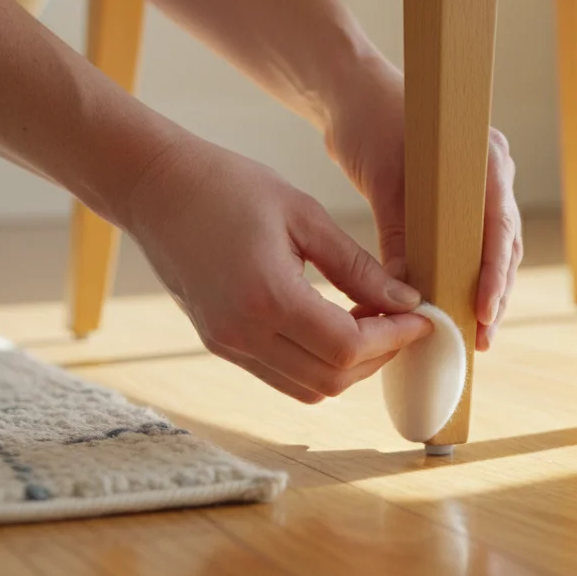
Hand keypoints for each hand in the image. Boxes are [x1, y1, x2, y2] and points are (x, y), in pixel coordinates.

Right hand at [121, 135, 432, 402]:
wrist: (155, 190)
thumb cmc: (228, 187)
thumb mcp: (304, 215)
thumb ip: (357, 265)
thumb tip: (406, 301)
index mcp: (267, 297)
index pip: (347, 346)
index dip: (394, 338)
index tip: (421, 316)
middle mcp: (243, 333)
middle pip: (332, 378)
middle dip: (379, 357)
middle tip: (403, 320)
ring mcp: (228, 345)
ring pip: (309, 388)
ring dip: (351, 366)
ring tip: (374, 323)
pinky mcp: (220, 344)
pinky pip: (283, 376)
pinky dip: (319, 363)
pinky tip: (337, 326)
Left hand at [326, 58, 522, 350]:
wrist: (353, 93)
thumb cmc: (369, 123)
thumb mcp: (383, 181)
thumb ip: (399, 234)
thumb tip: (406, 292)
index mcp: (485, 157)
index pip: (499, 225)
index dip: (494, 273)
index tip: (483, 311)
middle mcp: (494, 171)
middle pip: (504, 244)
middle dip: (495, 295)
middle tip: (481, 339)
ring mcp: (483, 185)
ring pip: (495, 249)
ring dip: (486, 292)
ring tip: (475, 337)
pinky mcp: (463, 199)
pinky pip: (475, 243)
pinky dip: (467, 275)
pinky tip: (458, 310)